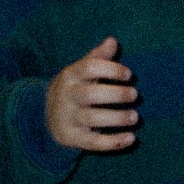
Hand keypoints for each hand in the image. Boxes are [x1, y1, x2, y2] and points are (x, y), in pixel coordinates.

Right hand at [45, 36, 138, 151]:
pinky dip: (113, 142)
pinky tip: (132, 138)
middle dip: (116, 94)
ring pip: (93, 119)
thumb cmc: (75, 88)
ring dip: (117, 118)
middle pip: (90, 94)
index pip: (89, 68)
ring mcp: (68, 118)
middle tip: (135, 94)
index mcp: (71, 76)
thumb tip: (112, 41)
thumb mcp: (82, 70)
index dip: (111, 70)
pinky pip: (93, 142)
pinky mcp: (72, 138)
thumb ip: (98, 57)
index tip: (129, 74)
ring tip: (136, 117)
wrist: (47, 116)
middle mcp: (67, 96)